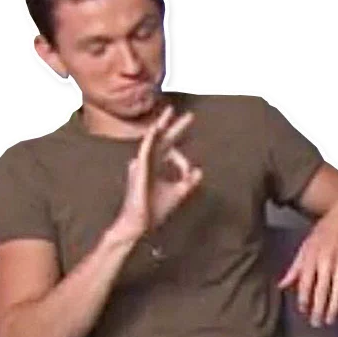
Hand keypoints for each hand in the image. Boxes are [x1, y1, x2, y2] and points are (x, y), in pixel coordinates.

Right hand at [114, 104, 202, 238]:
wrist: (139, 224)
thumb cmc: (154, 209)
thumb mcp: (177, 193)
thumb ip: (187, 181)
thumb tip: (199, 170)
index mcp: (155, 167)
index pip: (172, 154)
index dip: (183, 161)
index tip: (189, 174)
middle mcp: (148, 163)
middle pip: (163, 140)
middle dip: (175, 127)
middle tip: (189, 115)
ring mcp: (142, 164)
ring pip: (153, 140)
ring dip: (162, 125)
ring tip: (170, 111)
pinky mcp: (139, 170)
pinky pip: (144, 150)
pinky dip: (150, 139)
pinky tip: (156, 128)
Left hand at [277, 197, 337, 326]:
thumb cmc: (323, 232)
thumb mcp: (306, 246)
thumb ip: (295, 268)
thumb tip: (281, 285)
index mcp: (311, 256)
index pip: (305, 281)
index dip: (303, 297)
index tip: (302, 311)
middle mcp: (326, 260)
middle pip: (321, 289)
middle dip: (318, 308)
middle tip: (316, 323)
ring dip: (334, 307)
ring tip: (330, 320)